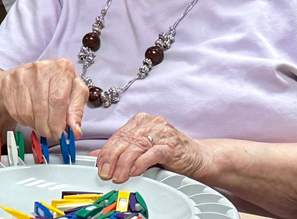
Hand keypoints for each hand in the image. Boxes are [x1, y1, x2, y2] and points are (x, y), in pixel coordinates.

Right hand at [0, 58, 88, 139]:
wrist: (30, 75)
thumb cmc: (56, 84)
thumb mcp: (74, 92)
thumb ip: (76, 110)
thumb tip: (75, 130)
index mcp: (61, 68)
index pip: (58, 100)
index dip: (58, 122)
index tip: (59, 133)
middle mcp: (41, 68)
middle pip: (42, 108)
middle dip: (47, 127)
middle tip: (51, 134)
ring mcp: (23, 75)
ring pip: (28, 112)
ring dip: (36, 125)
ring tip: (42, 124)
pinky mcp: (9, 84)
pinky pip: (16, 111)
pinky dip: (25, 120)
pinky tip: (31, 117)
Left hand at [92, 112, 210, 183]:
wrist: (197, 157)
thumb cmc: (169, 152)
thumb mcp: (142, 149)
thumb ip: (122, 150)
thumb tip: (98, 155)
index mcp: (141, 121)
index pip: (118, 135)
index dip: (106, 151)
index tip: (99, 164)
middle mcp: (151, 124)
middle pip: (125, 140)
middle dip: (112, 158)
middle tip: (105, 172)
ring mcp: (162, 133)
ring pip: (136, 146)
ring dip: (124, 164)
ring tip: (118, 176)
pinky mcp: (171, 146)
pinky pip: (152, 153)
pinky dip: (141, 163)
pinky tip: (134, 172)